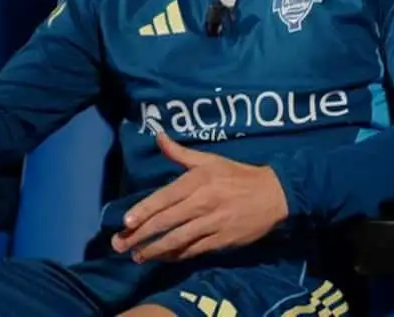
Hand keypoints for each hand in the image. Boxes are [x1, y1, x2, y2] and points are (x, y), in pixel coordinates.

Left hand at [111, 132, 288, 262]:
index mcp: (197, 181)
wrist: (274, 194)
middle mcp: (202, 203)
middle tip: (119, 244)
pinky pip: (194, 250)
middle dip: (140, 235)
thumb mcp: (209, 159)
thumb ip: (180, 152)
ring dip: (154, 250)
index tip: (126, 222)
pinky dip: (176, 255)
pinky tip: (162, 258)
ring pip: (177, 240)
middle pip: (165, 222)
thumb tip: (158, 136)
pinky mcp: (221, 241)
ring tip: (136, 256)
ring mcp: (212, 224)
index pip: (164, 198)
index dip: (143, 211)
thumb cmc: (237, 175)